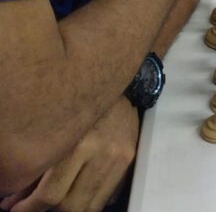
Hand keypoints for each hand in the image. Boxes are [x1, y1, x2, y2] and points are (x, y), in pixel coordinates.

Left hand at [1, 98, 138, 211]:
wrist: (123, 87)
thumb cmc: (83, 107)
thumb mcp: (56, 132)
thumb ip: (38, 166)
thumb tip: (16, 199)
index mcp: (79, 144)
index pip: (50, 195)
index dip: (28, 209)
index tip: (13, 208)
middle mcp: (103, 154)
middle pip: (71, 206)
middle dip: (46, 211)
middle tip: (30, 208)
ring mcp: (119, 159)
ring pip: (91, 206)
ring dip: (69, 210)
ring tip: (52, 205)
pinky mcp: (130, 161)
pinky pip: (107, 195)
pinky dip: (90, 200)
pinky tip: (76, 193)